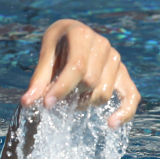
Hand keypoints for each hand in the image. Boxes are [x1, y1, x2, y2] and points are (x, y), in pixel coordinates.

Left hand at [20, 19, 139, 127]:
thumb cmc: (57, 46)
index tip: (47, 104)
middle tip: (59, 98)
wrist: (74, 34)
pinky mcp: (124, 74)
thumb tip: (27, 103)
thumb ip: (39, 80)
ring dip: (86, 103)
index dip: (62, 88)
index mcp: (82, 35)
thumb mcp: (45, 56)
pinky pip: (132, 96)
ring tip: (73, 99)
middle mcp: (103, 45)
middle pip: (90, 82)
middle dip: (72, 95)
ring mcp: (116, 59)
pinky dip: (124, 112)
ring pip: (103, 93)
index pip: (77, 67)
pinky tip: (111, 124)